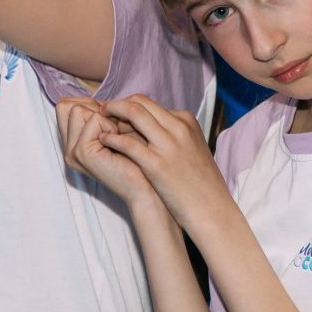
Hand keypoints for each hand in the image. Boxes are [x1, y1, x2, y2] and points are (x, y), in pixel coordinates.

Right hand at [57, 97, 157, 209]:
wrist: (148, 186)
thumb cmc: (138, 157)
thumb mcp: (115, 131)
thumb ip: (100, 115)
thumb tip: (98, 99)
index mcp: (72, 144)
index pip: (65, 106)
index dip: (89, 105)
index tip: (110, 123)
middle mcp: (68, 148)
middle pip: (67, 106)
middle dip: (95, 111)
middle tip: (115, 132)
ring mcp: (73, 152)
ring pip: (78, 110)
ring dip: (104, 119)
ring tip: (117, 140)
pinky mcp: (82, 153)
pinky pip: (93, 119)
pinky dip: (111, 126)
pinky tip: (120, 145)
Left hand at [94, 95, 229, 230]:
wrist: (212, 208)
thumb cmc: (201, 184)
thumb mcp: (194, 149)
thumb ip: (176, 135)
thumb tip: (155, 128)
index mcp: (187, 121)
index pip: (151, 104)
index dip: (130, 106)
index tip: (118, 113)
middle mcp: (178, 127)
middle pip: (140, 102)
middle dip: (118, 104)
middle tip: (104, 111)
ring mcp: (168, 144)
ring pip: (133, 113)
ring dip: (112, 113)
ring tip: (100, 121)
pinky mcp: (157, 164)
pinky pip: (127, 143)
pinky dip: (112, 138)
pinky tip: (103, 141)